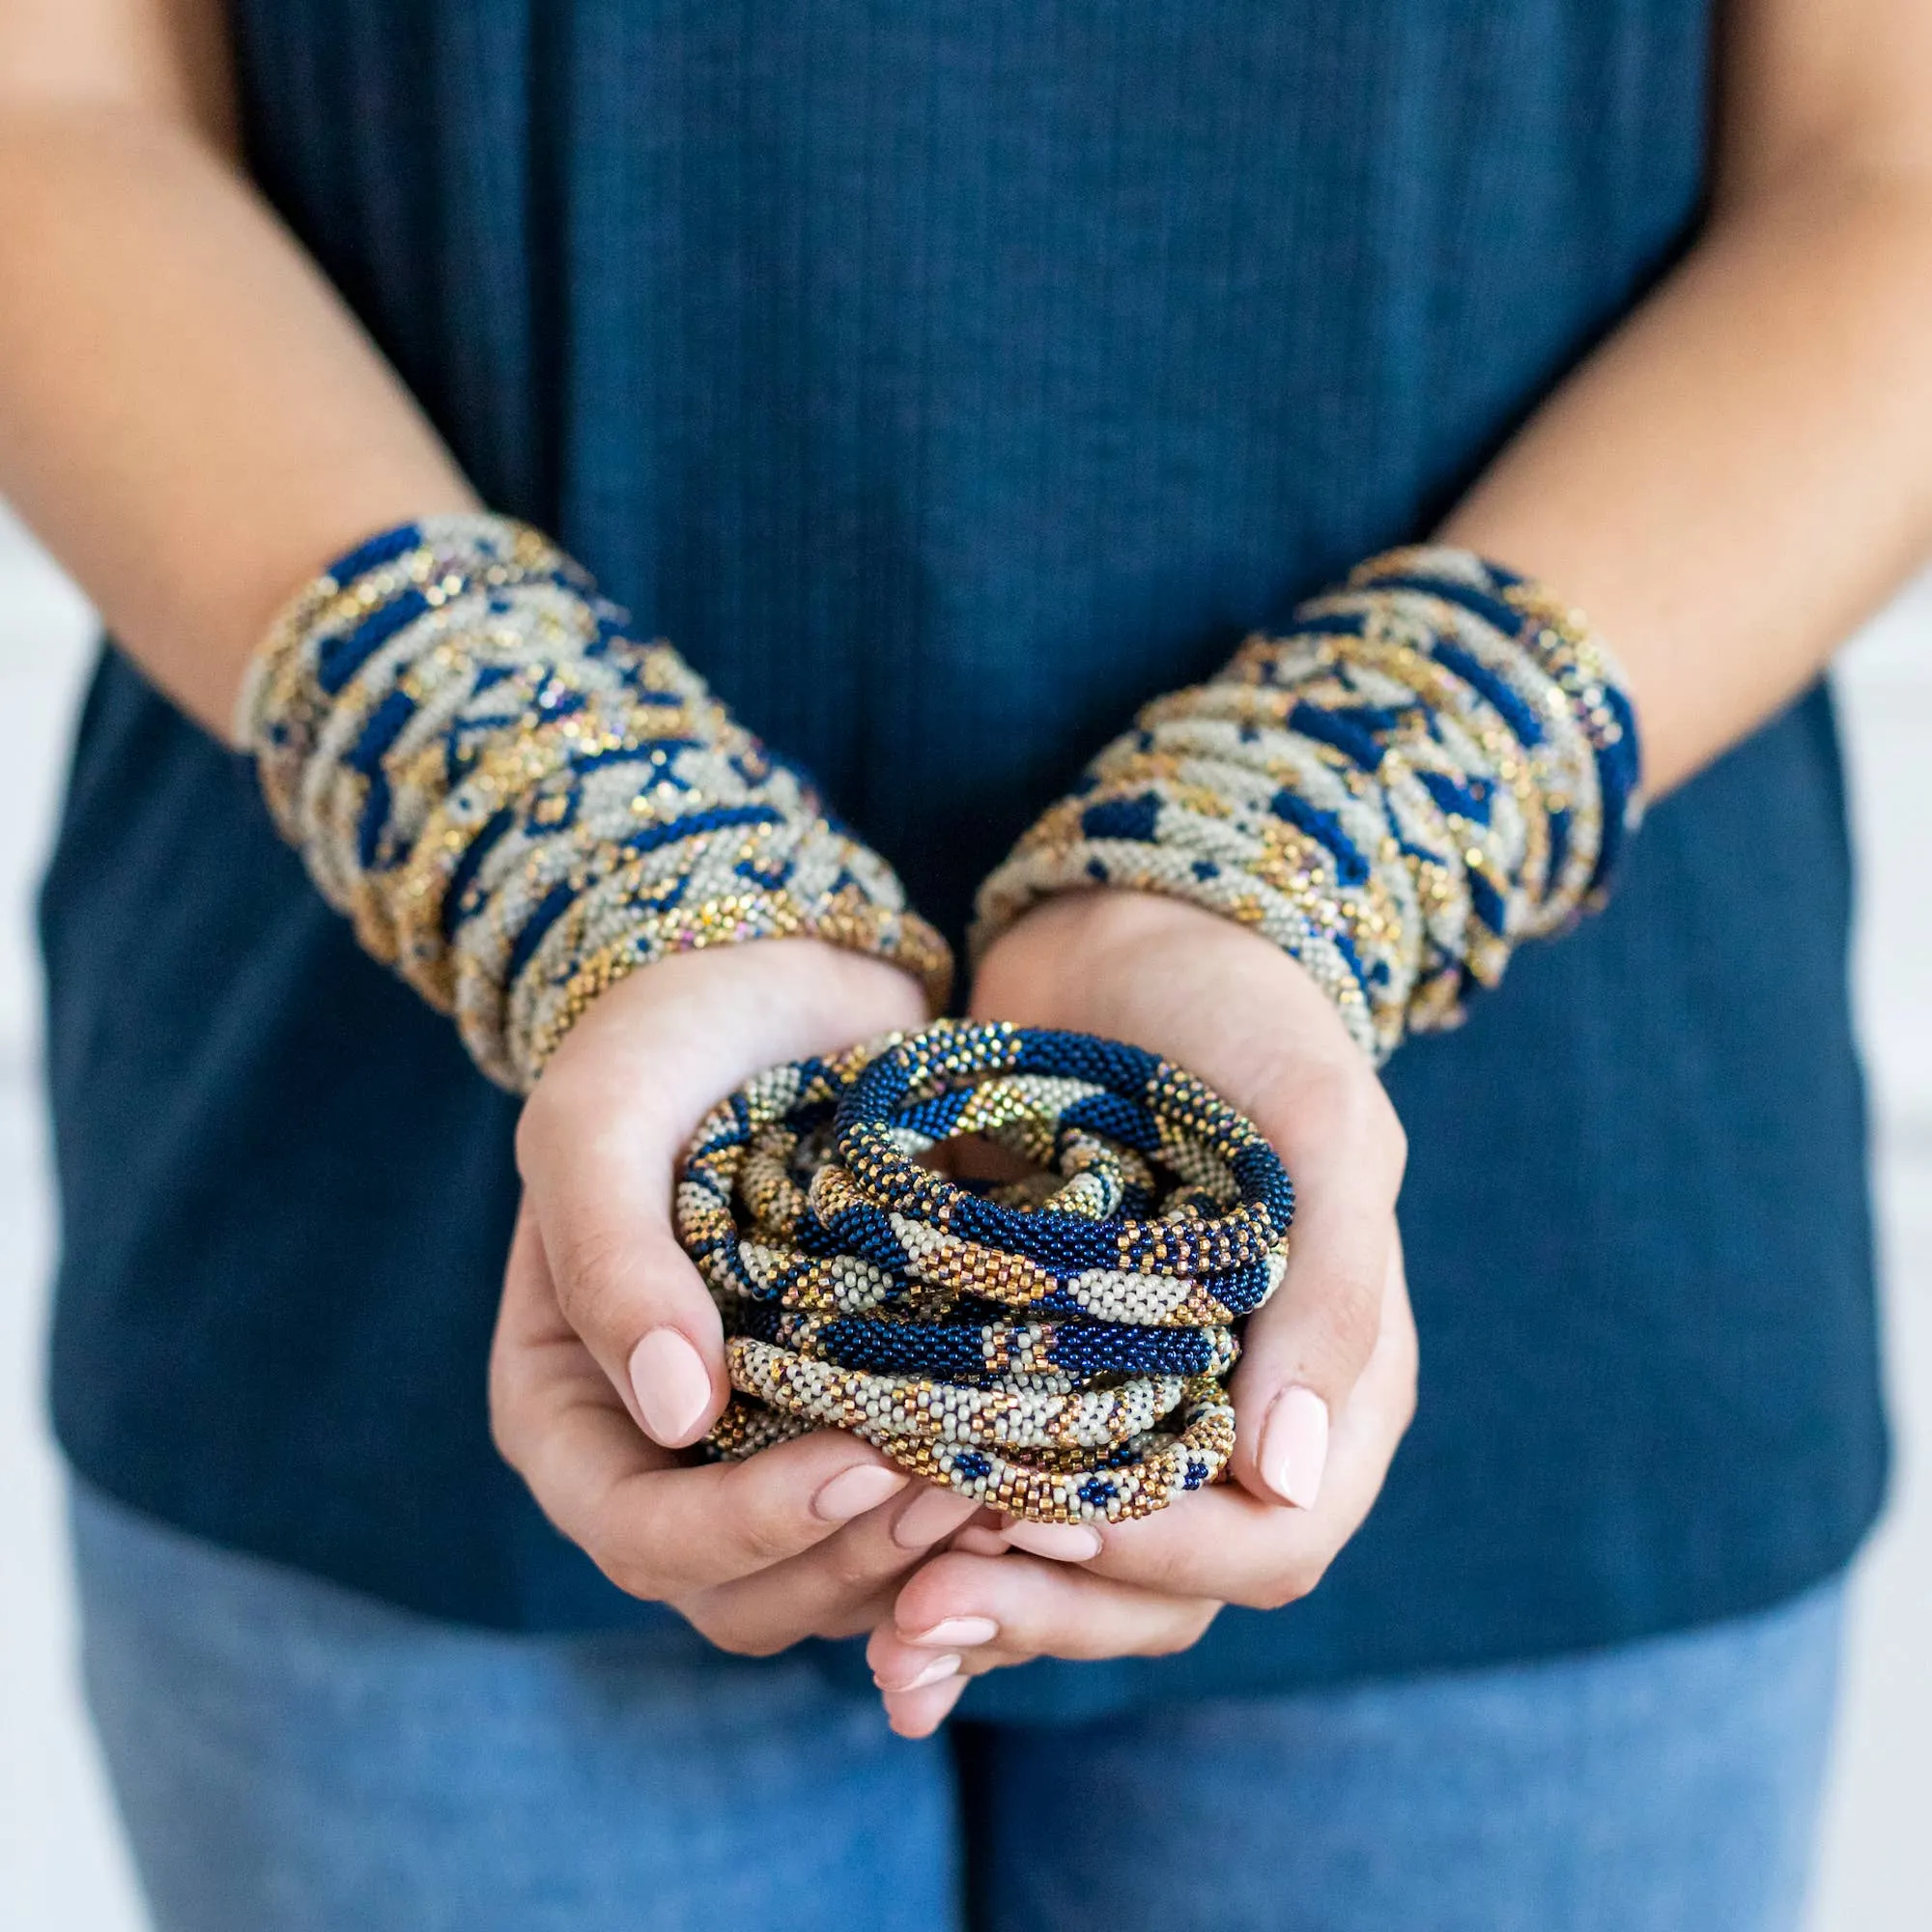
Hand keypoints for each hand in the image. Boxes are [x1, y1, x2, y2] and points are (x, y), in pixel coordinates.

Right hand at [490, 939, 983, 1653]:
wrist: (777, 987)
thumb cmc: (665, 1041)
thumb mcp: (601, 1121)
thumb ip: (612, 1259)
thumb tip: (678, 1416)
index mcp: (570, 1407)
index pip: (638, 1535)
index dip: (745, 1533)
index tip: (862, 1463)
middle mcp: (660, 1457)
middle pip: (744, 1594)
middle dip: (854, 1559)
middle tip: (967, 1489)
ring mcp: (761, 1452)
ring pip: (834, 1583)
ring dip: (925, 1560)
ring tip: (1022, 1488)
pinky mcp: (854, 1424)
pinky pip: (902, 1529)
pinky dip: (966, 1525)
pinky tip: (1045, 1481)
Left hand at [866, 889, 1416, 1732]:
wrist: (1124, 940)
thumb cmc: (1242, 1018)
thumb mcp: (1315, 1124)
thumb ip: (1328, 1288)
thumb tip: (1292, 1475)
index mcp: (1331, 1383)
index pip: (1273, 1539)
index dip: (1163, 1558)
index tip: (1034, 1528)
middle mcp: (1238, 1421)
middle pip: (1165, 1587)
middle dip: (1047, 1614)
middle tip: (913, 1617)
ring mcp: (1137, 1410)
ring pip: (1080, 1572)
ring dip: (985, 1610)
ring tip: (880, 1629)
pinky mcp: (1042, 1383)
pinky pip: (1008, 1506)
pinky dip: (945, 1551)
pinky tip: (864, 1578)